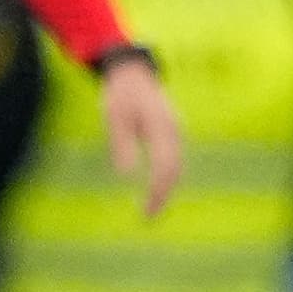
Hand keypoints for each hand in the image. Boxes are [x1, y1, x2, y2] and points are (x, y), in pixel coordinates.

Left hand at [103, 53, 181, 218]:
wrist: (133, 73)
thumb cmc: (120, 95)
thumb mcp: (114, 118)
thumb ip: (121, 145)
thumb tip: (127, 176)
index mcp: (161, 127)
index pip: (165, 167)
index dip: (157, 191)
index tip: (147, 209)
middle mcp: (174, 131)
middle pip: (175, 170)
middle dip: (164, 196)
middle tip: (148, 218)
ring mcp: (176, 132)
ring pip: (177, 166)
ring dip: (167, 189)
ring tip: (152, 210)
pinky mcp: (172, 133)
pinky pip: (174, 160)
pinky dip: (167, 178)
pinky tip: (156, 190)